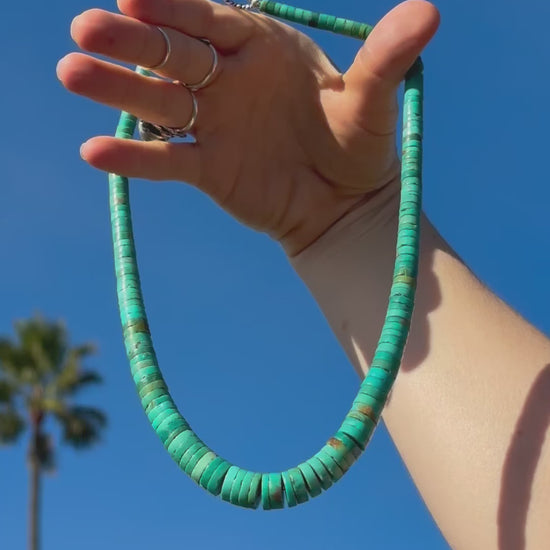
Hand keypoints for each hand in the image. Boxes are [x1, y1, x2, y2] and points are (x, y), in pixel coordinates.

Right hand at [57, 0, 438, 254]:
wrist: (345, 204)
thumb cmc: (359, 147)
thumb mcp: (374, 101)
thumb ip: (386, 58)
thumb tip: (428, 13)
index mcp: (263, 49)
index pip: (212, 18)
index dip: (176, 5)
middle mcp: (229, 80)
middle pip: (174, 54)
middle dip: (133, 41)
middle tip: (86, 28)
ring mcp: (215, 125)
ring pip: (159, 102)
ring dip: (118, 88)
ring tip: (72, 72)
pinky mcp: (209, 169)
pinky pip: (168, 160)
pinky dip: (135, 157)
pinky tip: (96, 152)